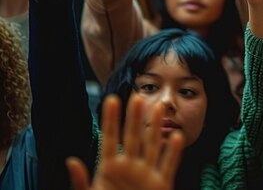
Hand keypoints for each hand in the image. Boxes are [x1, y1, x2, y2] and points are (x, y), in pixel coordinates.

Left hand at [67, 94, 183, 189]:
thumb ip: (81, 183)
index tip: (110, 100)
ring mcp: (146, 176)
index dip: (110, 120)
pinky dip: (173, 153)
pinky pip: (168, 167)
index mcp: (109, 170)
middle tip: (137, 96)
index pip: (109, 140)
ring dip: (155, 128)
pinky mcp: (161, 186)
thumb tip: (71, 161)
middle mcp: (129, 168)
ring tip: (158, 108)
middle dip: (134, 118)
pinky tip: (175, 137)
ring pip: (152, 146)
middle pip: (132, 138)